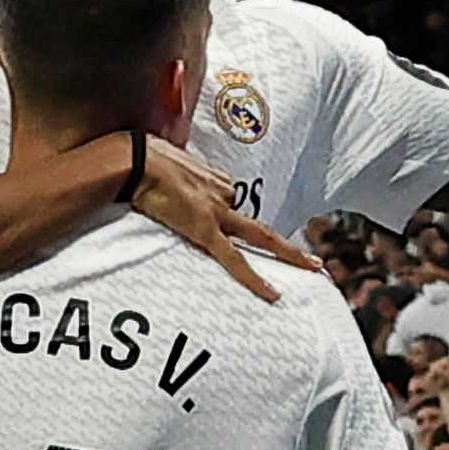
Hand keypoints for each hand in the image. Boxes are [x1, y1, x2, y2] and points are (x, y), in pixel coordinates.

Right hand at [133, 142, 317, 303]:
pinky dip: (254, 277)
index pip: (230, 202)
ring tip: (312, 269)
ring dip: (287, 253)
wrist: (134, 159)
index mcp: (213, 179)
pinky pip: (234, 259)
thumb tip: (165, 171)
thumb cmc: (142, 156)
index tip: (227, 227)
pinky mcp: (205, 230)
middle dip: (288, 245)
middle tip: (313, 261)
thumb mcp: (166, 159)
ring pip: (260, 236)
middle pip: (260, 225)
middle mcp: (222, 194)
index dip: (231, 218)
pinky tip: (272, 293)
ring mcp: (217, 212)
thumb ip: (175, 172)